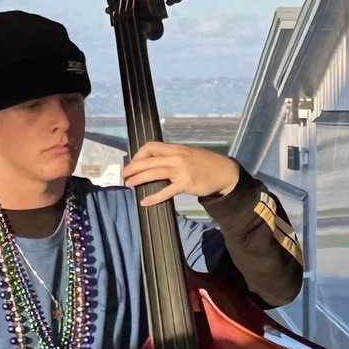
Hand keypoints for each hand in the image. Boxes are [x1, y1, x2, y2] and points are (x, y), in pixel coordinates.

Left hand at [123, 142, 241, 208]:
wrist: (224, 172)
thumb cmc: (206, 164)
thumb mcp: (189, 154)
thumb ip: (174, 156)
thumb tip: (157, 162)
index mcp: (176, 148)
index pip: (151, 146)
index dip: (138, 154)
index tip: (133, 163)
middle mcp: (177, 157)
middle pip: (148, 160)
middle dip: (133, 167)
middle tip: (123, 174)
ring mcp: (181, 170)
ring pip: (154, 172)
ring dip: (138, 179)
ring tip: (129, 184)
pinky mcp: (186, 184)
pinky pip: (166, 191)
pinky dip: (154, 197)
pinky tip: (145, 201)